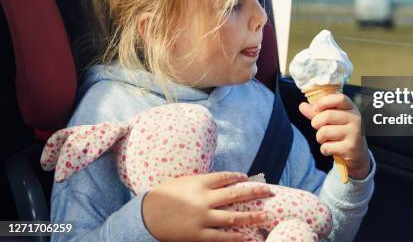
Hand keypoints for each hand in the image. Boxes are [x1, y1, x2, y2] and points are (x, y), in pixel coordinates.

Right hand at [142, 172, 271, 241]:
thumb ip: (198, 182)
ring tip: (265, 215)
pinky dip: (235, 237)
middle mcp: (204, 198)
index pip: (224, 177)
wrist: (144, 215)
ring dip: (251, 216)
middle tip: (268, 191)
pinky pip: (220, 236)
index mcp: (199, 182)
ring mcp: (202, 217)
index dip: (237, 177)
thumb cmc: (160, 196)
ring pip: (232, 216)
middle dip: (254, 192)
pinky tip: (246, 237)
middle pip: (235, 194)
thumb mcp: (180, 182)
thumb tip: (215, 182)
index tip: (247, 178)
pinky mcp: (198, 234)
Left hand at [299, 94, 370, 179]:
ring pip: (324, 132)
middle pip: (327, 115)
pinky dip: (324, 149)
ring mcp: (354, 133)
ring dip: (320, 138)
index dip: (324, 101)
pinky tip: (332, 149)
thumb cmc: (342, 132)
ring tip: (327, 140)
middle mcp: (355, 119)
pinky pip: (327, 147)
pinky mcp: (350, 147)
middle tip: (319, 128)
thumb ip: (317, 112)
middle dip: (316, 123)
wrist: (358, 153)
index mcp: (351, 108)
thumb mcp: (332, 120)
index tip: (315, 107)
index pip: (339, 98)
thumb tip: (302, 106)